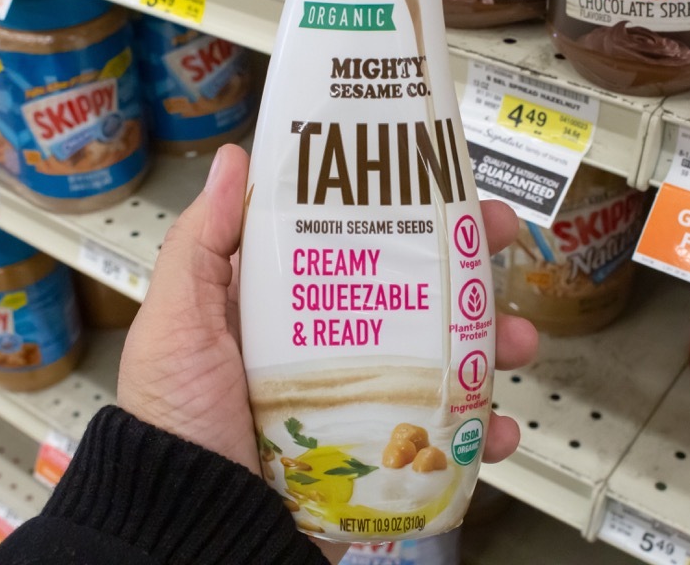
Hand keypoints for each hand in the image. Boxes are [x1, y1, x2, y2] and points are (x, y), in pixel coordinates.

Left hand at [119, 141, 538, 478]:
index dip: (404, 210)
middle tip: (500, 245)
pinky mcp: (378, 457)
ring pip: (441, 361)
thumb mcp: (179, 321)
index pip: (353, 240)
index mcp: (283, 307)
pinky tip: (497, 427)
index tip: (447, 184)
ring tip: (514, 342)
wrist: (195, 528)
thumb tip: (234, 161)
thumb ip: (202, 243)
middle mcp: (327, 348)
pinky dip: (480, 431)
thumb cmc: (175, 422)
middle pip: (412, 295)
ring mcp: (358, 403)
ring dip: (488, 347)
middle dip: (466, 270)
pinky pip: (443, 438)